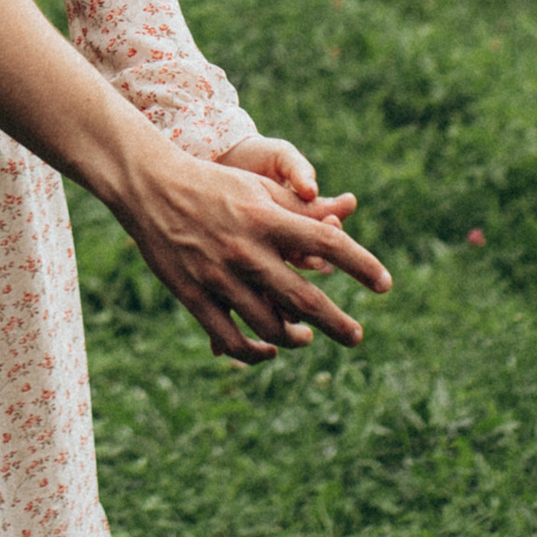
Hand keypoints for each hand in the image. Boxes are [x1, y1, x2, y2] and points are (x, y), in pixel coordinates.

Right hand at [123, 143, 386, 366]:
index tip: (385, 284)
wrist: (151, 187)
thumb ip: (298, 210)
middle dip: (338, 324)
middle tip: (357, 336)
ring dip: (296, 337)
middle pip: (304, 299)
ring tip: (309, 337)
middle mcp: (246, 250)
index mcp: (266, 218)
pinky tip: (269, 350)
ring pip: (269, 325)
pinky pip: (229, 338)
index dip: (362, 265)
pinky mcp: (193, 296)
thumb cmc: (214, 185)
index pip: (328, 243)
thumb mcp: (258, 187)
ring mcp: (218, 277)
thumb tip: (343, 222)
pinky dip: (254, 352)